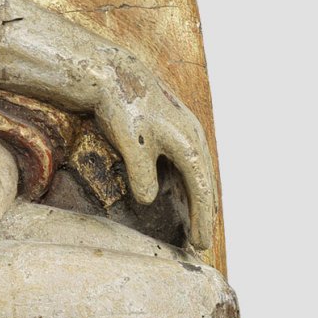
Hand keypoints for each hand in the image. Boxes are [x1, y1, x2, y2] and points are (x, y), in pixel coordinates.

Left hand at [93, 63, 215, 251]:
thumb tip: (150, 199)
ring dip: (196, 200)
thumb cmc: (122, 108)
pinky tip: (179, 196)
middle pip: (204, 184)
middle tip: (200, 244)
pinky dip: (186, 184)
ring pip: (197, 174)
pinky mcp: (174, 130)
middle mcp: (193, 138)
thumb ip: (142, 174)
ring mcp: (186, 132)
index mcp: (188, 143)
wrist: (113, 73)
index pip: (200, 190)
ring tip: (194, 225)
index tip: (201, 244)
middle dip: (203, 215)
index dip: (201, 219)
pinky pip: (186, 164)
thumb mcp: (131, 143)